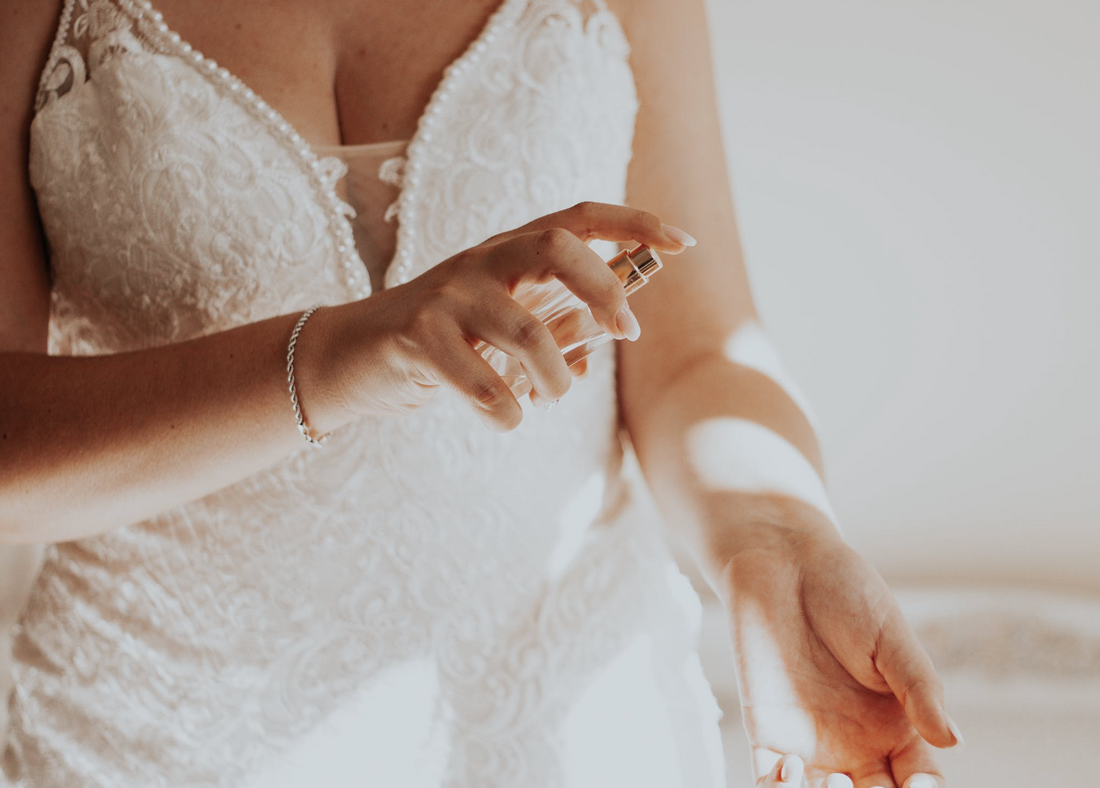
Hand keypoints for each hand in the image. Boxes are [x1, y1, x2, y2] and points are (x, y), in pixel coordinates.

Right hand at [310, 202, 691, 430]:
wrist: (351, 359)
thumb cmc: (442, 342)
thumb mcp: (501, 329)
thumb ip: (550, 330)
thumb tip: (600, 351)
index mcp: (506, 252)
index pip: (576, 217)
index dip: (632, 223)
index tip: (683, 243)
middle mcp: (478, 260)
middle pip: (554, 247)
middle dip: (604, 288)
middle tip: (627, 333)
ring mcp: (444, 296)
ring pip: (524, 329)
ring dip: (554, 375)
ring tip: (551, 395)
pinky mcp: (415, 337)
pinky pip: (480, 381)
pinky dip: (505, 411)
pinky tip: (504, 418)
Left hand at [719, 512, 960, 787]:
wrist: (783, 563)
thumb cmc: (845, 592)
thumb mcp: (890, 639)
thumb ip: (919, 689)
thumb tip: (953, 740)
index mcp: (898, 728)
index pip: (920, 784)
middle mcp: (857, 747)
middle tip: (867, 787)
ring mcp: (811, 745)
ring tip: (835, 783)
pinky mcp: (768, 735)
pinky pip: (772, 784)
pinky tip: (791, 769)